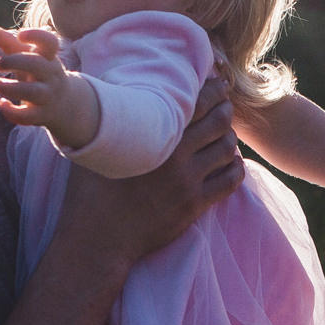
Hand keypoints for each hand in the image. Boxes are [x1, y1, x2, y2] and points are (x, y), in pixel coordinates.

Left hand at [0, 27, 103, 147]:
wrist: (64, 104)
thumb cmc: (39, 74)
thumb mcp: (28, 57)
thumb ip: (9, 42)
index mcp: (49, 57)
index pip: (50, 42)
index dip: (36, 36)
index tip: (20, 35)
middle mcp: (52, 76)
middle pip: (37, 65)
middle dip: (14, 62)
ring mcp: (49, 96)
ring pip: (33, 92)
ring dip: (11, 88)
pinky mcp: (42, 115)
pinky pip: (28, 117)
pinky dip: (12, 113)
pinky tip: (2, 104)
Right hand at [54, 100, 244, 269]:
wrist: (99, 238)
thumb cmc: (90, 191)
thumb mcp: (94, 146)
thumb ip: (108, 119)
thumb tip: (107, 93)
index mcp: (154, 135)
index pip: (197, 102)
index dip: (213, 90)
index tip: (215, 86)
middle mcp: (177, 156)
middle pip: (220, 122)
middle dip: (226, 111)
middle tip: (224, 108)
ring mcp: (189, 182)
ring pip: (228, 149)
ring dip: (230, 139)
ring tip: (224, 136)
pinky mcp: (195, 205)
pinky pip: (231, 181)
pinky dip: (235, 168)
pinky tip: (229, 164)